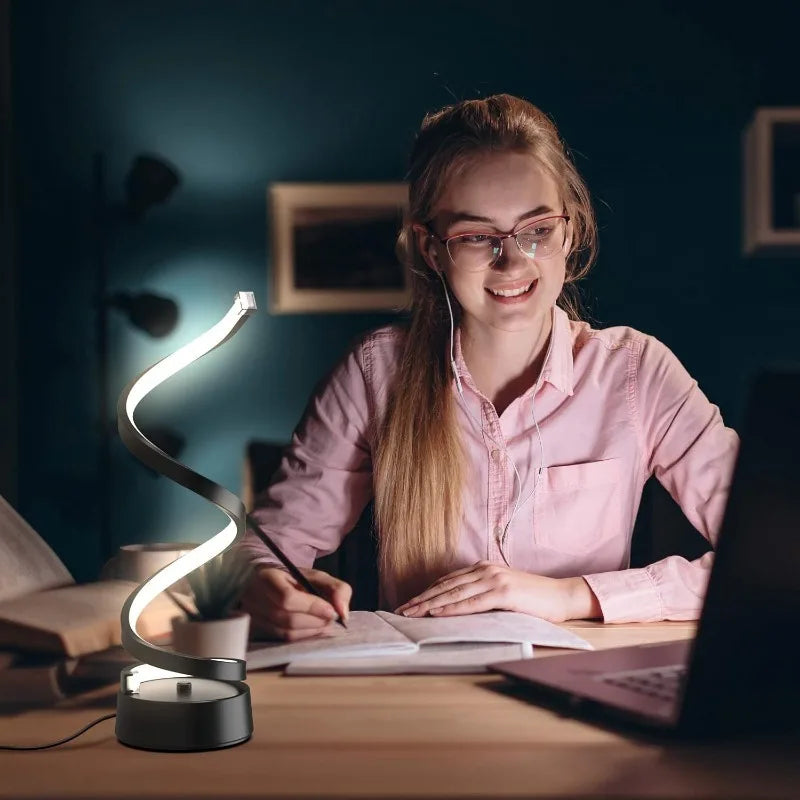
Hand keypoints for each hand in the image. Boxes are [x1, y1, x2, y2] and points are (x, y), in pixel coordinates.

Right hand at [239, 565, 351, 641]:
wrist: (264, 583)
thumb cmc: (292, 579)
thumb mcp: (316, 576)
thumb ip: (336, 588)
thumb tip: (343, 613)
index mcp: (267, 577)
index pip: (287, 598)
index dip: (312, 607)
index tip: (331, 611)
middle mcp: (254, 598)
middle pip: (287, 618)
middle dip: (315, 621)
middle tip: (331, 618)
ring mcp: (253, 617)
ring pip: (285, 633)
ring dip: (311, 631)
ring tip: (324, 624)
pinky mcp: (256, 631)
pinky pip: (282, 640)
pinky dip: (302, 637)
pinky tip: (312, 629)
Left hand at [394, 561, 600, 622]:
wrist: (561, 595)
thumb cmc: (533, 598)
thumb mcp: (502, 590)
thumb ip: (481, 592)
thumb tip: (456, 606)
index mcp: (483, 568)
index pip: (447, 581)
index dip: (426, 592)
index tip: (409, 603)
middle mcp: (485, 570)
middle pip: (445, 586)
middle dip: (421, 599)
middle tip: (401, 611)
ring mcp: (494, 579)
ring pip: (454, 593)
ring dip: (430, 605)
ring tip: (411, 614)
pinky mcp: (503, 593)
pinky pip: (472, 602)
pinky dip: (452, 608)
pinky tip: (437, 614)